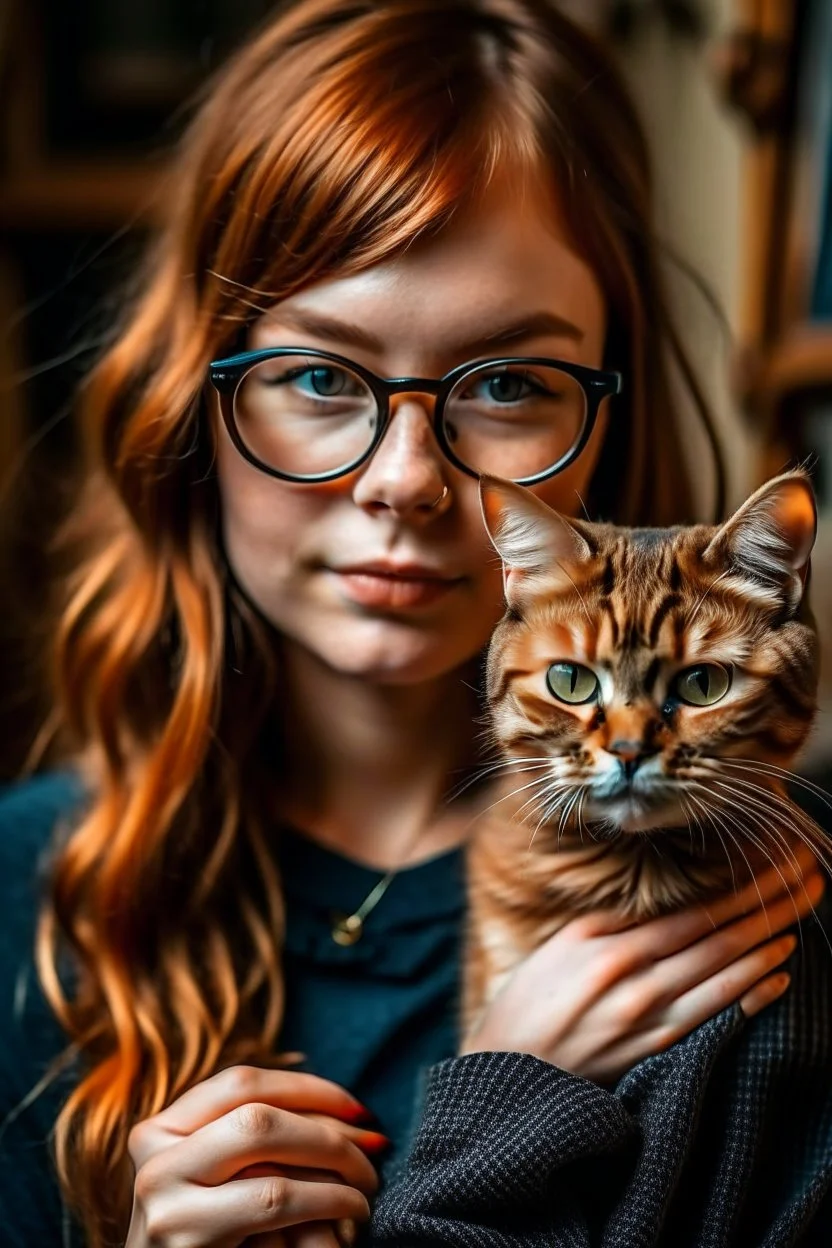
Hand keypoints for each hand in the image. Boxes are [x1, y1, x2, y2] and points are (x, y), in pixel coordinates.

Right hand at [125, 1066, 385, 1246]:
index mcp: (159, 1130)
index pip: (240, 1083)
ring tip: (367, 1180)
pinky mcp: (187, 1241)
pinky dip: (329, 1198)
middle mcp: (155, 1161)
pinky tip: (354, 1206)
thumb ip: (261, 1137)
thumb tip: (354, 1113)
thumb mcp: (224, 1176)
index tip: (356, 1105)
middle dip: (326, 1126)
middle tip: (372, 1143)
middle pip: (256, 1115)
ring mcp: (165, 1204)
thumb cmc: (217, 1237)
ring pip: (268, 1156)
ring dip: (335, 1161)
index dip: (305, 1087)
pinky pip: (276, 1201)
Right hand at [461, 841, 824, 1083]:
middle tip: (807, 880)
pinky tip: (778, 978)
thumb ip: (613, 922)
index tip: (775, 864)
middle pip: (719, 941)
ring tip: (799, 920)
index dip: (741, 888)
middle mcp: (639, 986)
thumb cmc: (529, 1001)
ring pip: (725, 979)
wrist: (508, 1073)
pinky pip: (715, 1021)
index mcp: (613, 950)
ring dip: (768, 947)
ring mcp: (651, 1024)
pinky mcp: (656, 1055)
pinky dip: (751, 999)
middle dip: (769, 907)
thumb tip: (661, 901)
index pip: (695, 913)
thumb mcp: (561, 944)